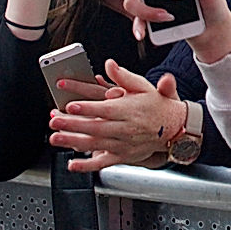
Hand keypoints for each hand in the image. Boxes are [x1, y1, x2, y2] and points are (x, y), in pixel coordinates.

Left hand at [48, 59, 186, 170]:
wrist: (175, 127)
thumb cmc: (158, 106)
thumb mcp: (144, 87)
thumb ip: (124, 76)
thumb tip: (109, 64)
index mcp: (130, 110)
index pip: (105, 108)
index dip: (87, 108)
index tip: (71, 105)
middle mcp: (126, 128)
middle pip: (96, 127)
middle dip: (73, 124)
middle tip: (55, 120)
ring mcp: (124, 144)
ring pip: (95, 144)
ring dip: (73, 142)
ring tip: (55, 138)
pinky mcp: (123, 156)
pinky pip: (103, 162)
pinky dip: (87, 165)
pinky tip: (72, 164)